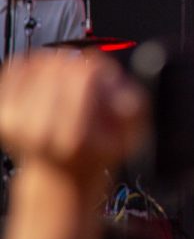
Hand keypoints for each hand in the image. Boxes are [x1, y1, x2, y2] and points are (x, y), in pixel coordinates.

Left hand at [0, 50, 148, 187]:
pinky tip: (42, 75)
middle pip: (60, 68)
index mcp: (75, 137)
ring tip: (64, 78)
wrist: (59, 174)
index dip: (96, 67)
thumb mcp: (128, 137)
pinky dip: (30, 65)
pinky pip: (15, 68)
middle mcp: (40, 131)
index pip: (84, 76)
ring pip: (38, 64)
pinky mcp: (2, 112)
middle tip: (83, 77)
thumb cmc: (93, 150)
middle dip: (76, 66)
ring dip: (54, 63)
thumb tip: (121, 92)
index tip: (100, 72)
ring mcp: (16, 122)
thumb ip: (135, 109)